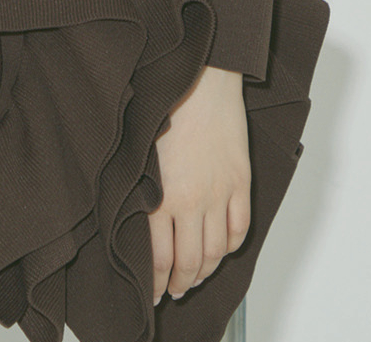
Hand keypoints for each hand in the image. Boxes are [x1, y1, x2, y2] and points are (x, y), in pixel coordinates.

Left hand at [148, 64, 251, 304]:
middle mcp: (192, 201)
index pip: (159, 258)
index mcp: (162, 195)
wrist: (202, 77)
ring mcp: (219, 193)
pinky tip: (223, 250)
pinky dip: (232, 246)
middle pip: (190, 263)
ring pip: (216, 252)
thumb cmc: (167, 105)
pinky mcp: (240, 181)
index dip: (156, 282)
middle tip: (175, 291)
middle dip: (181, 284)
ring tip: (198, 277)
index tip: (153, 292)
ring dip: (206, 272)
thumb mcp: (141, 150)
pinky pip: (240, 227)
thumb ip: (139, 189)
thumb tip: (131, 220)